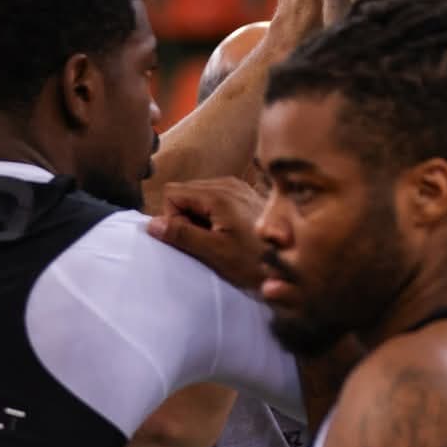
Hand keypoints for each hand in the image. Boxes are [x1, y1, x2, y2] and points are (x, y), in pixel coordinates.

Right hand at [147, 177, 267, 288]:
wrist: (295, 263)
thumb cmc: (254, 261)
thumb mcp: (215, 252)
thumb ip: (182, 235)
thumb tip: (151, 224)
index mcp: (218, 194)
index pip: (173, 192)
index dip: (172, 218)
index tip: (190, 239)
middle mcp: (227, 183)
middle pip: (185, 192)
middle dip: (185, 218)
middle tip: (205, 242)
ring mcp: (238, 188)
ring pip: (199, 197)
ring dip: (199, 219)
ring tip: (219, 240)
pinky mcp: (245, 196)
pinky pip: (215, 200)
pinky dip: (213, 216)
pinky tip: (229, 234)